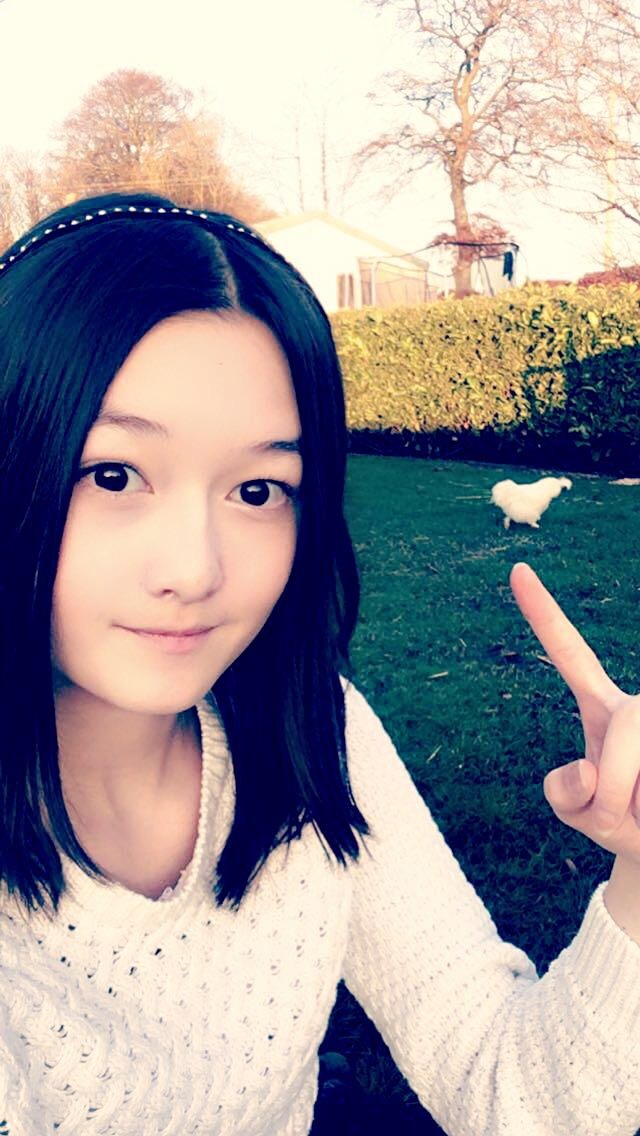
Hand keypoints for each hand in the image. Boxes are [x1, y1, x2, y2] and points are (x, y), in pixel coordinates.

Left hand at [509, 562, 639, 861]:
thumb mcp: (580, 815)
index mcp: (602, 709)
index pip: (571, 654)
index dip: (543, 614)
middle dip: (615, 781)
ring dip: (635, 803)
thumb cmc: (626, 826)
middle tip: (611, 817)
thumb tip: (591, 770)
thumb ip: (565, 795)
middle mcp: (636, 707)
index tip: (516, 570)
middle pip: (626, 723)